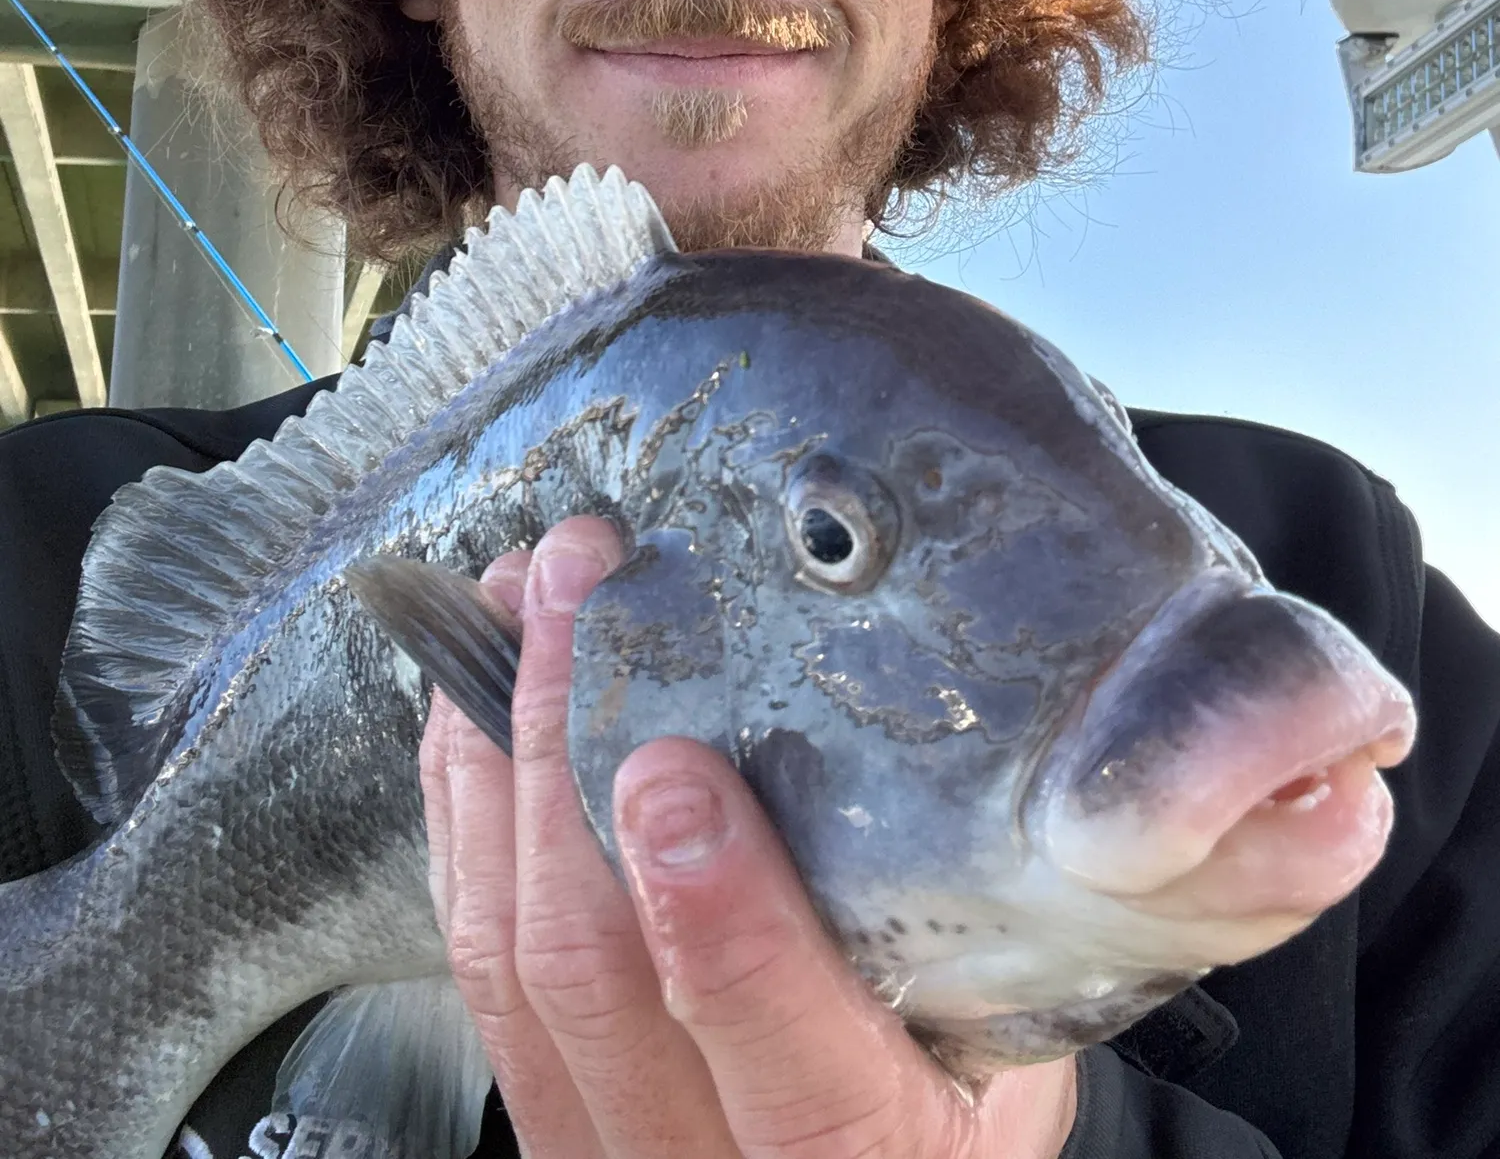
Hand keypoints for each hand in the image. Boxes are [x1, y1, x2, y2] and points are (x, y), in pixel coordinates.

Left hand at [420, 516, 1077, 1158]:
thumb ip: (975, 949)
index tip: (675, 771)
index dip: (724, 929)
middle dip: (562, 753)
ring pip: (507, 960)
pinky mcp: (536, 1107)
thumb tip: (969, 757)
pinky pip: (469, 963)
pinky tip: (466, 720)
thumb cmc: (935, 1129)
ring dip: (495, 758)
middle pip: (595, 976)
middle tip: (569, 592)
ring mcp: (601, 1145)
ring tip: (507, 609)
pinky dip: (459, 819)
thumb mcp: (1005, 1065)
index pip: (800, 1081)